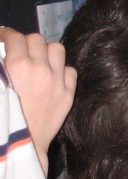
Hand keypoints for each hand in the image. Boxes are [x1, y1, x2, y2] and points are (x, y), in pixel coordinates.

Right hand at [0, 28, 75, 172]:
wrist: (20, 144)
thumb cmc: (1, 118)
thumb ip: (1, 68)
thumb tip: (5, 54)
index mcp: (17, 66)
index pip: (16, 37)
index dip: (7, 34)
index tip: (4, 37)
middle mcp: (40, 69)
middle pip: (37, 39)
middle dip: (26, 42)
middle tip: (19, 50)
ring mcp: (57, 80)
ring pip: (57, 49)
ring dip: (46, 51)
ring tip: (38, 59)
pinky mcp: (68, 93)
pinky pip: (70, 70)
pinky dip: (61, 69)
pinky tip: (52, 75)